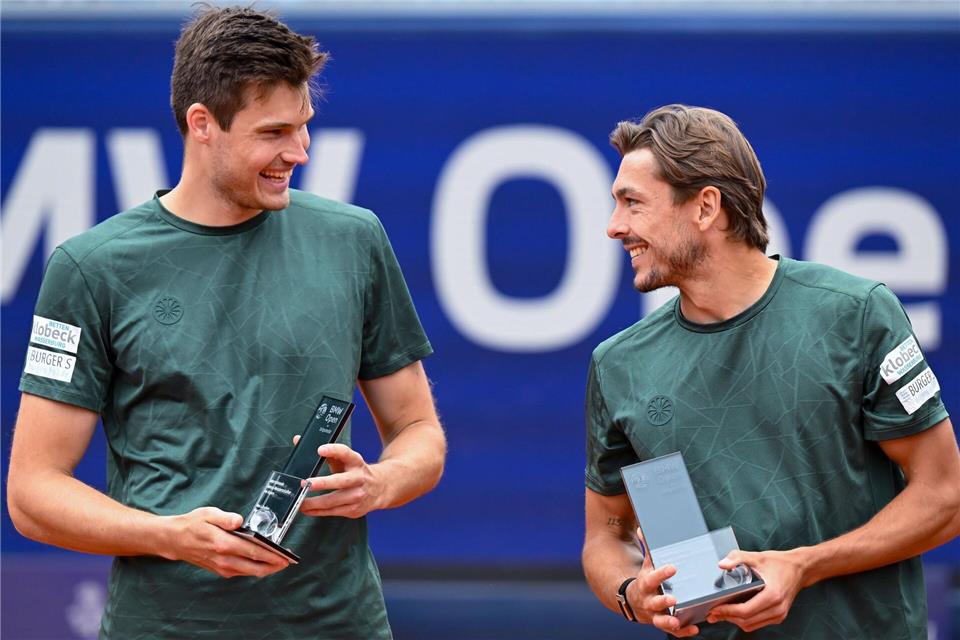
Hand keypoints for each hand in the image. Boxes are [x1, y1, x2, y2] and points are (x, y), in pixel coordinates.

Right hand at [162, 506, 289, 578]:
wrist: (174, 540)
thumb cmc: (193, 525)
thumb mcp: (208, 514)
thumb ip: (225, 518)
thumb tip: (239, 521)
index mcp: (222, 544)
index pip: (253, 551)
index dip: (271, 555)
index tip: (285, 556)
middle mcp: (223, 559)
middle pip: (255, 567)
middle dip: (274, 565)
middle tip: (288, 561)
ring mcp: (222, 567)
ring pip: (250, 572)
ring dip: (266, 569)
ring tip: (280, 562)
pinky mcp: (221, 570)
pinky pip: (242, 572)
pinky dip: (255, 569)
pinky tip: (263, 562)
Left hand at [294, 439, 383, 518]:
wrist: (381, 487)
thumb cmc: (356, 472)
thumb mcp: (346, 459)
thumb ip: (325, 452)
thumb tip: (298, 440)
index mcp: (356, 462)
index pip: (345, 453)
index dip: (333, 450)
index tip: (320, 449)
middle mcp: (358, 478)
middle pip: (340, 481)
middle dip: (322, 483)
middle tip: (306, 483)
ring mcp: (357, 495)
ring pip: (333, 501)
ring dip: (314, 502)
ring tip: (301, 501)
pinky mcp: (354, 509)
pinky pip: (332, 512)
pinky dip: (318, 511)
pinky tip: (308, 509)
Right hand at [628, 547, 699, 636]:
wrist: (633, 602)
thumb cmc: (644, 581)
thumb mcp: (645, 566)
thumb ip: (647, 549)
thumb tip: (642, 528)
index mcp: (645, 584)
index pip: (652, 578)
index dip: (661, 573)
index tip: (673, 568)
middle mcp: (648, 600)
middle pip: (654, 602)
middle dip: (662, 601)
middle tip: (673, 599)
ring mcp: (654, 614)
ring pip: (659, 620)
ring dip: (668, 622)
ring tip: (677, 621)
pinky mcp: (661, 623)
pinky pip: (672, 631)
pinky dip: (682, 632)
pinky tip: (694, 629)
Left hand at [706, 548, 805, 631]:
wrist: (799, 568)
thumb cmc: (779, 563)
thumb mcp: (757, 556)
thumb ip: (738, 558)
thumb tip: (722, 564)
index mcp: (772, 595)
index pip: (745, 610)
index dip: (727, 611)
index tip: (714, 609)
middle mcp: (777, 608)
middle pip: (746, 620)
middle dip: (727, 617)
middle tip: (711, 613)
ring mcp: (779, 614)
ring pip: (751, 625)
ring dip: (734, 621)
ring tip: (720, 614)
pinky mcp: (778, 616)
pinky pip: (757, 623)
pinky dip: (744, 620)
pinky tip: (734, 613)